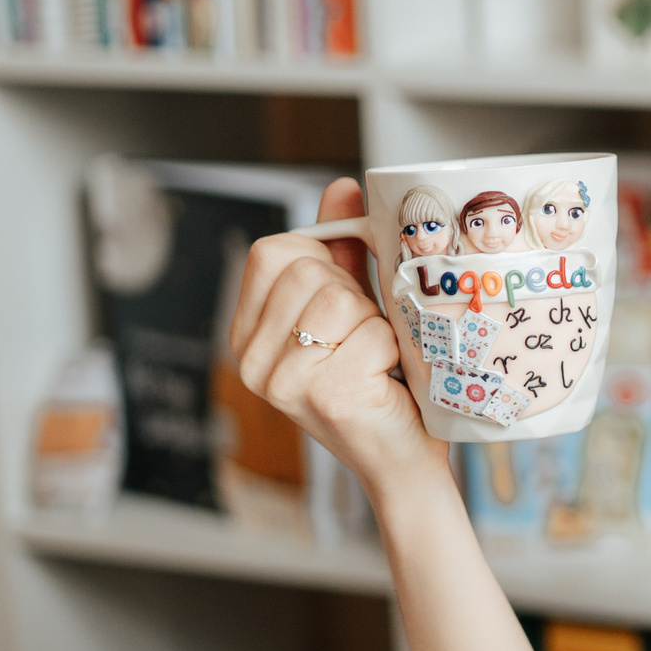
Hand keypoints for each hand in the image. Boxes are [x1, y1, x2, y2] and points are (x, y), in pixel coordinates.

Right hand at [231, 176, 445, 494]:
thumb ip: (341, 252)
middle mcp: (250, 360)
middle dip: (352, 295)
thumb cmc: (380, 386)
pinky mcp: (321, 394)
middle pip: (307, 272)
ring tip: (375, 360)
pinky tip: (385, 380)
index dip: (320, 259)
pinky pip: (371, 333)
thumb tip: (342, 188)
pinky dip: (393, 350)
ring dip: (375, 323)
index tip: (345, 293)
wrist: (404, 462)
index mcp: (247, 333)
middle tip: (364, 338)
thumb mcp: (353, 310)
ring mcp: (280, 380)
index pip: (270, 252)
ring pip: (339, 299)